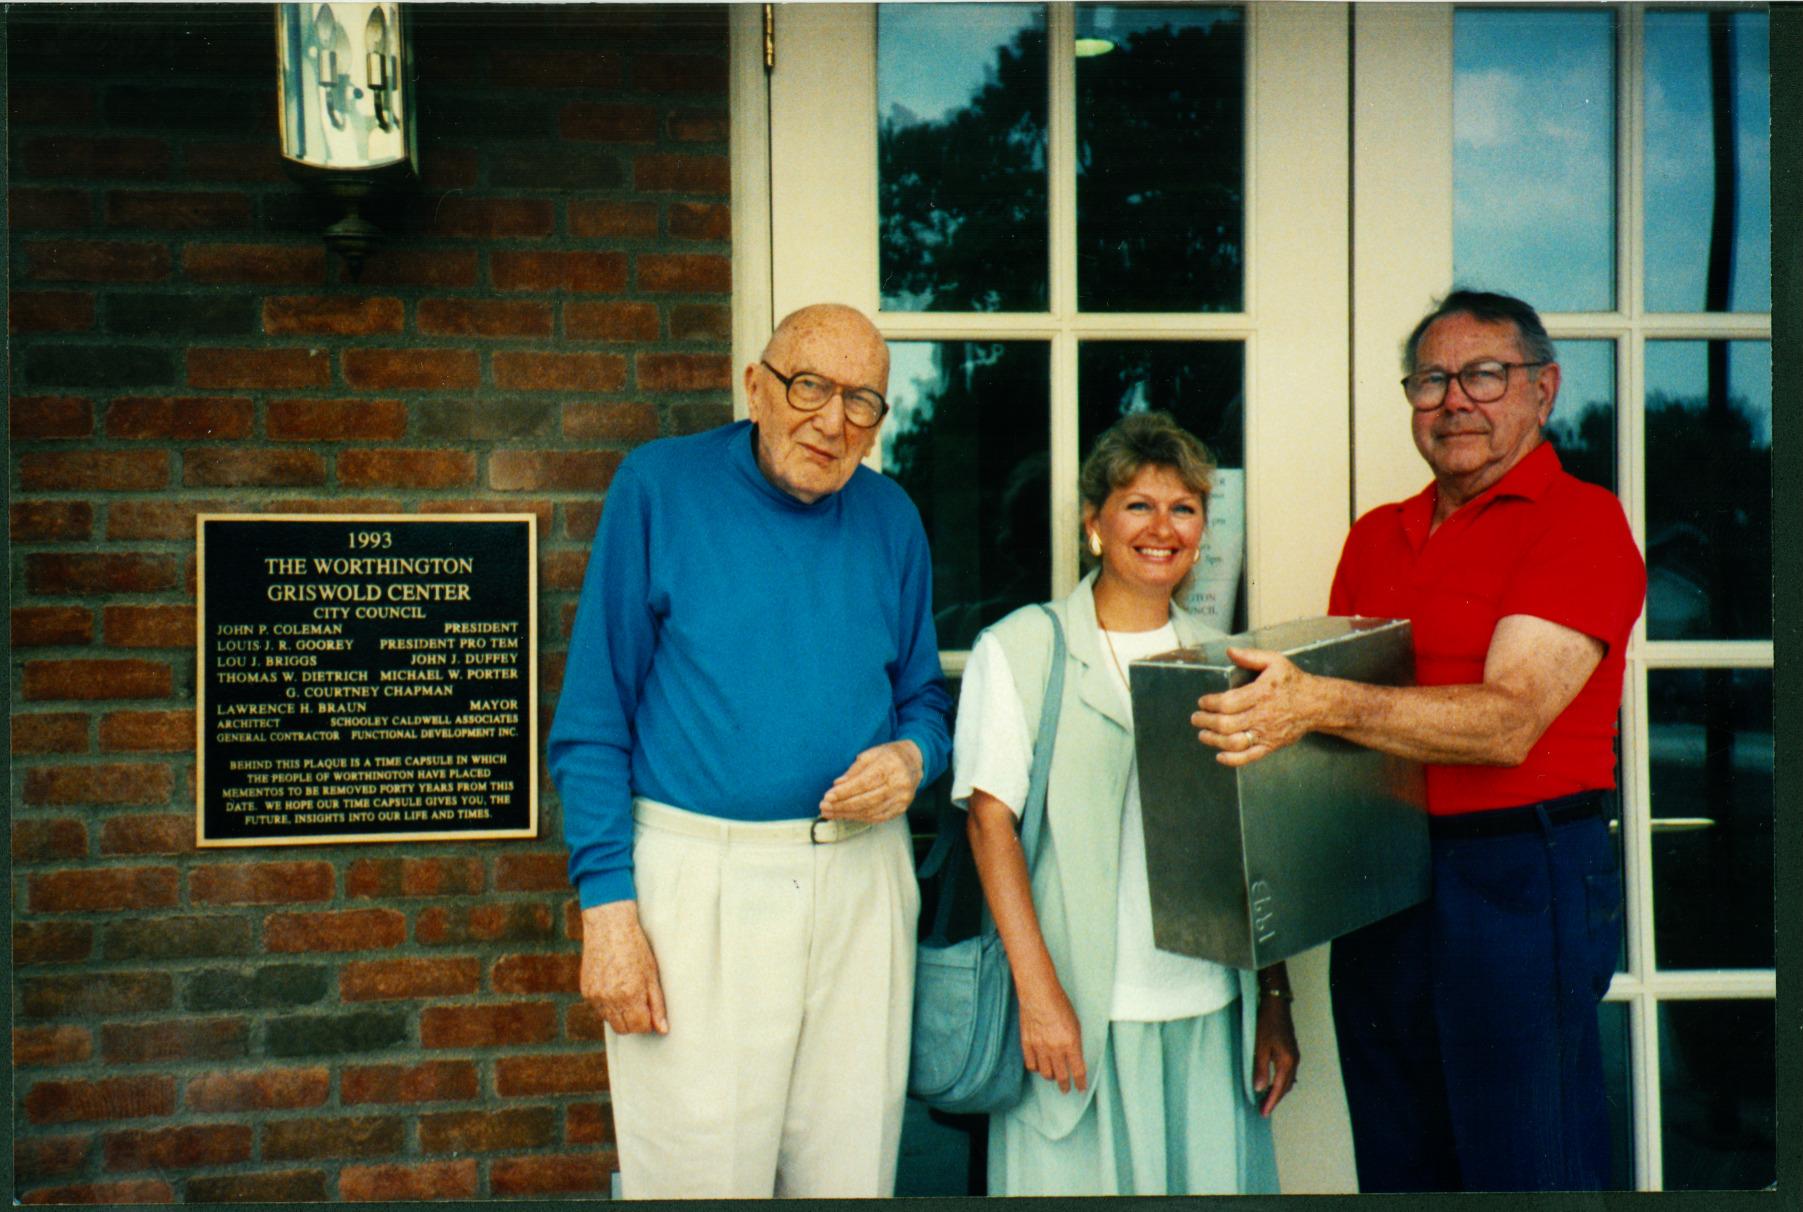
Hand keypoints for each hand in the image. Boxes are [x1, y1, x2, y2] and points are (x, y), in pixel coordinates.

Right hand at [579, 900, 667, 1035]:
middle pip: (623, 1029)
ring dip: (620, 1014)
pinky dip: (608, 1005)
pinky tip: (614, 986)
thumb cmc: (635, 946)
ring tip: (627, 992)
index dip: (648, 1022)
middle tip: (641, 1004)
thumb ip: (657, 1004)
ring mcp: (595, 996)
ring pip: (610, 1021)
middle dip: (634, 1022)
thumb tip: (662, 1029)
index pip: (640, 1027)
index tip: (651, 1012)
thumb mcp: (652, 974)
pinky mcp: (585, 991)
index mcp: (630, 994)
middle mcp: (610, 999)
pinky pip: (598, 1009)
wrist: (609, 925)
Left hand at [818, 739, 923, 821]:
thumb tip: (837, 785)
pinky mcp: (902, 808)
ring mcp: (902, 798)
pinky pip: (878, 817)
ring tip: (831, 813)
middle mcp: (899, 784)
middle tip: (824, 807)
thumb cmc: (890, 755)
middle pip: (866, 800)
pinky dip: (860, 818)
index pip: (864, 783)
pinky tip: (847, 815)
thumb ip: (854, 770)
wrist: (915, 761)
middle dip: (842, 806)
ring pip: (871, 811)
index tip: (828, 796)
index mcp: (890, 766)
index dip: (844, 792)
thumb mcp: (871, 754)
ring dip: (848, 814)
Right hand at [1018, 978, 1086, 1093]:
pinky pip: (1031, 1065)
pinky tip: (1039, 1066)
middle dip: (1065, 1085)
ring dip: (1050, 1077)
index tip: (1080, 1088)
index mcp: (1071, 1043)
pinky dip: (1036, 1068)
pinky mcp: (1027, 1044)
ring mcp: (1040, 1048)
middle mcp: (1056, 1049)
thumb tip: (1074, 1058)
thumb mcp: (1075, 1024)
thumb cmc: (1060, 1004)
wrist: (1039, 994)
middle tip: (1066, 1089)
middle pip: (1061, 1076)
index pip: (1078, 1071)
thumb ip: (1075, 1043)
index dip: (1080, 1082)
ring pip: (1045, 1073)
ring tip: (1052, 1076)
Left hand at [1190, 647, 1314, 766]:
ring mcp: (1266, 733)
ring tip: (1203, 734)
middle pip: (1227, 723)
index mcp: (1261, 693)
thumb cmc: (1293, 682)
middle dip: (1206, 722)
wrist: (1316, 704)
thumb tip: (1229, 652)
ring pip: (1235, 742)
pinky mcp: (1271, 745)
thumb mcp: (1275, 661)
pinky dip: (1232, 759)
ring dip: (1214, 740)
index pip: (1229, 702)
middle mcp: (1262, 715)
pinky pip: (1249, 757)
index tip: (1202, 702)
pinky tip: (1220, 755)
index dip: (1210, 703)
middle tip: (1196, 718)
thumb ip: (1251, 656)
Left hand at [1251, 992, 1298, 1116]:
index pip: (1279, 1088)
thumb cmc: (1266, 1023)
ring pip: (1288, 1080)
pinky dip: (1282, 1081)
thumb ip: (1261, 1068)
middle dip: (1275, 1099)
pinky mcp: (1291, 1050)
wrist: (1276, 1004)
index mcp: (1287, 1062)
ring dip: (1279, 1091)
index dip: (1271, 1102)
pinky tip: (1275, 1082)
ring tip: (1267, 1099)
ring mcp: (1294, 1055)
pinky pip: (1288, 1072)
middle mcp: (1294, 1061)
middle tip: (1264, 1110)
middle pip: (1286, 1087)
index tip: (1264, 1113)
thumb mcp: (1260, 1046)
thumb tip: (1260, 1089)